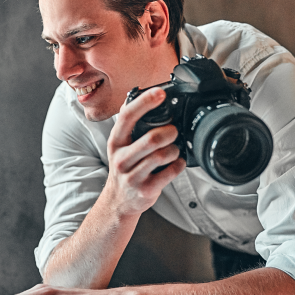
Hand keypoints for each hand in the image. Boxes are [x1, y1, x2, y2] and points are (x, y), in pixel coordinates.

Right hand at [105, 87, 185, 215]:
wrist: (118, 201)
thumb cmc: (124, 168)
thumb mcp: (120, 145)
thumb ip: (128, 123)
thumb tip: (135, 94)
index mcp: (116, 142)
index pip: (127, 117)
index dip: (144, 102)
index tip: (160, 93)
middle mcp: (122, 158)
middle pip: (151, 139)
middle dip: (169, 133)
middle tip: (174, 131)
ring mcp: (133, 176)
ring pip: (161, 156)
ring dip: (174, 150)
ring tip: (174, 150)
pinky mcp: (146, 190)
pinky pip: (170, 173)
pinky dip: (179, 165)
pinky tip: (177, 162)